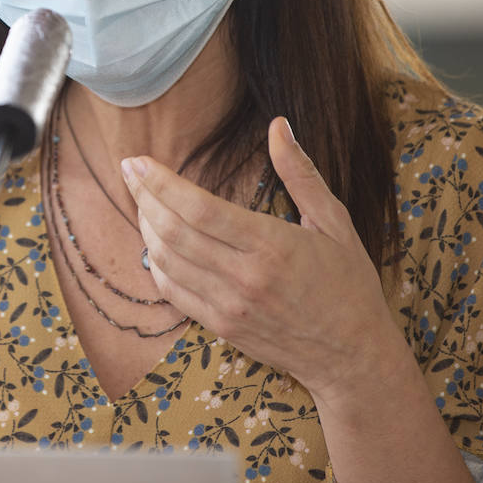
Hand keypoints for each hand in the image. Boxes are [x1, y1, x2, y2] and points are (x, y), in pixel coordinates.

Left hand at [122, 117, 401, 402]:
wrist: (354, 357)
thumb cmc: (348, 284)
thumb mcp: (334, 222)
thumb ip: (300, 172)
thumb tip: (278, 125)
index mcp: (271, 244)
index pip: (198, 208)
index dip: (161, 181)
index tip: (139, 160)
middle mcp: (244, 277)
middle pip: (172, 231)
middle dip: (142, 195)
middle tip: (129, 171)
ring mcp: (228, 306)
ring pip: (166, 261)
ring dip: (145, 227)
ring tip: (141, 201)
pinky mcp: (221, 327)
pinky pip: (172, 292)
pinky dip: (156, 264)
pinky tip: (156, 243)